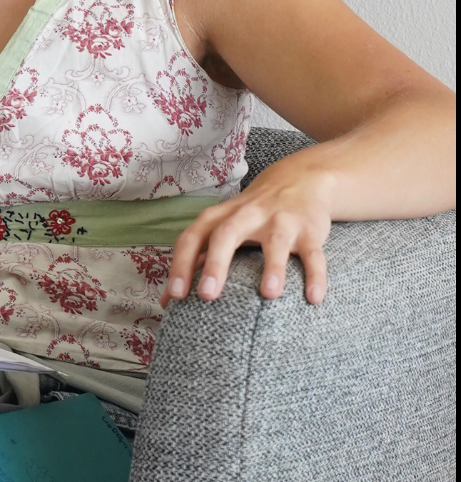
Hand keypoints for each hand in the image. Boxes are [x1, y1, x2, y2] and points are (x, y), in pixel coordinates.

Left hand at [160, 160, 332, 307]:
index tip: (174, 296)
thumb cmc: (250, 215)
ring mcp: (280, 221)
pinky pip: (313, 254)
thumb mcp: (221, 228)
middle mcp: (248, 215)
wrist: (300, 180)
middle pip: (226, 235)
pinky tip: (313, 298)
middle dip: (216, 264)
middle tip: (206, 296)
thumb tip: (166, 301)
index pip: (193, 237)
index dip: (181, 264)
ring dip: (272, 268)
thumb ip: (196, 261)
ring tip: (268, 295)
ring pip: (275, 243)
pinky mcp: (310, 230)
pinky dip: (315, 275)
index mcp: (221, 217)